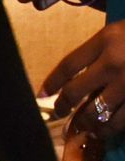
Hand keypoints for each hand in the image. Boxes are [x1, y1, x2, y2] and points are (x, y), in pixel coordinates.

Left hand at [44, 20, 124, 134]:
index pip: (68, 65)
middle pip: (75, 91)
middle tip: (60, 113)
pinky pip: (120, 121)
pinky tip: (105, 129)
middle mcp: (115, 62)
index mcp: (108, 39)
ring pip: (96, 112)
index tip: (43, 93)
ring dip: (85, 122)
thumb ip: (102, 49)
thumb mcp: (123, 31)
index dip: (52, 82)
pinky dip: (110, 128)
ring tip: (83, 126)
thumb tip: (78, 76)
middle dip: (63, 106)